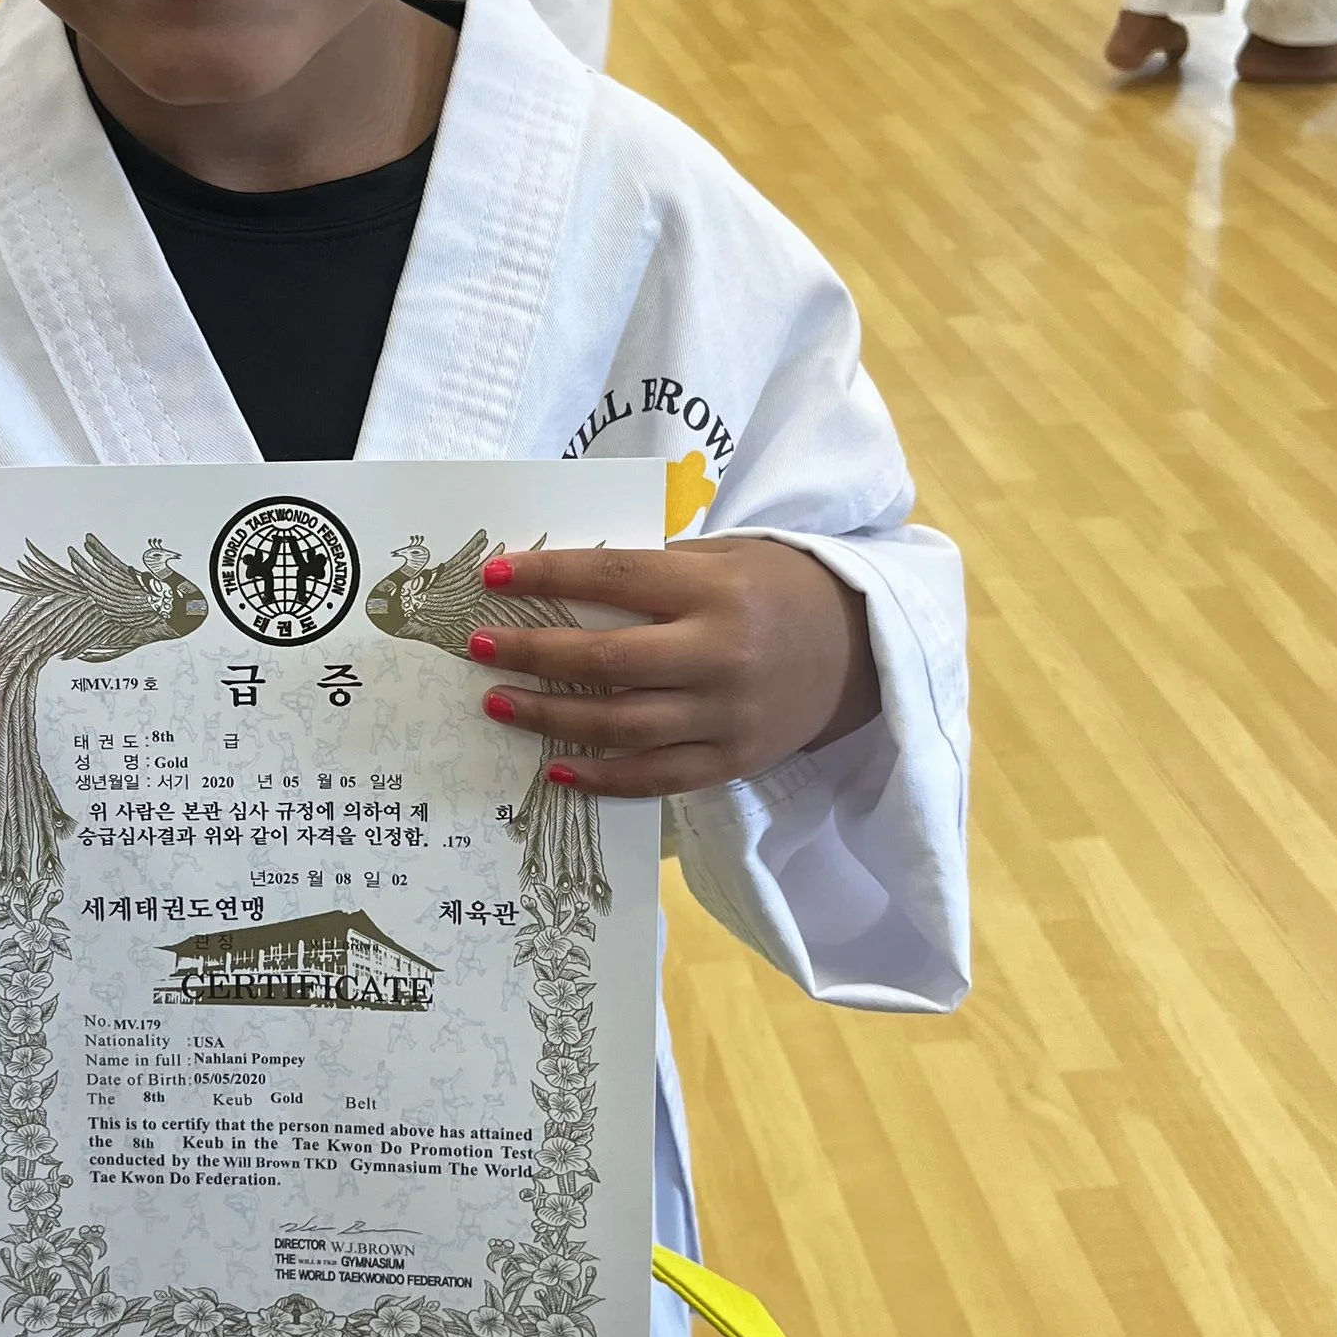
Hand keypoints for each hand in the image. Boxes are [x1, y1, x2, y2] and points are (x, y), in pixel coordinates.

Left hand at [463, 540, 881, 796]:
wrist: (860, 650)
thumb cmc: (775, 590)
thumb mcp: (723, 559)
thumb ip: (652, 572)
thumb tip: (559, 582)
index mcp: (714, 589)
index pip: (612, 578)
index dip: (548, 577)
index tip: (493, 575)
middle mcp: (719, 653)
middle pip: (606, 659)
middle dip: (531, 652)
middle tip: (476, 647)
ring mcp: (725, 714)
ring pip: (621, 725)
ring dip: (549, 716)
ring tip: (496, 704)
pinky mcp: (731, 761)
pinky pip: (655, 777)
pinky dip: (601, 777)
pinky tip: (555, 768)